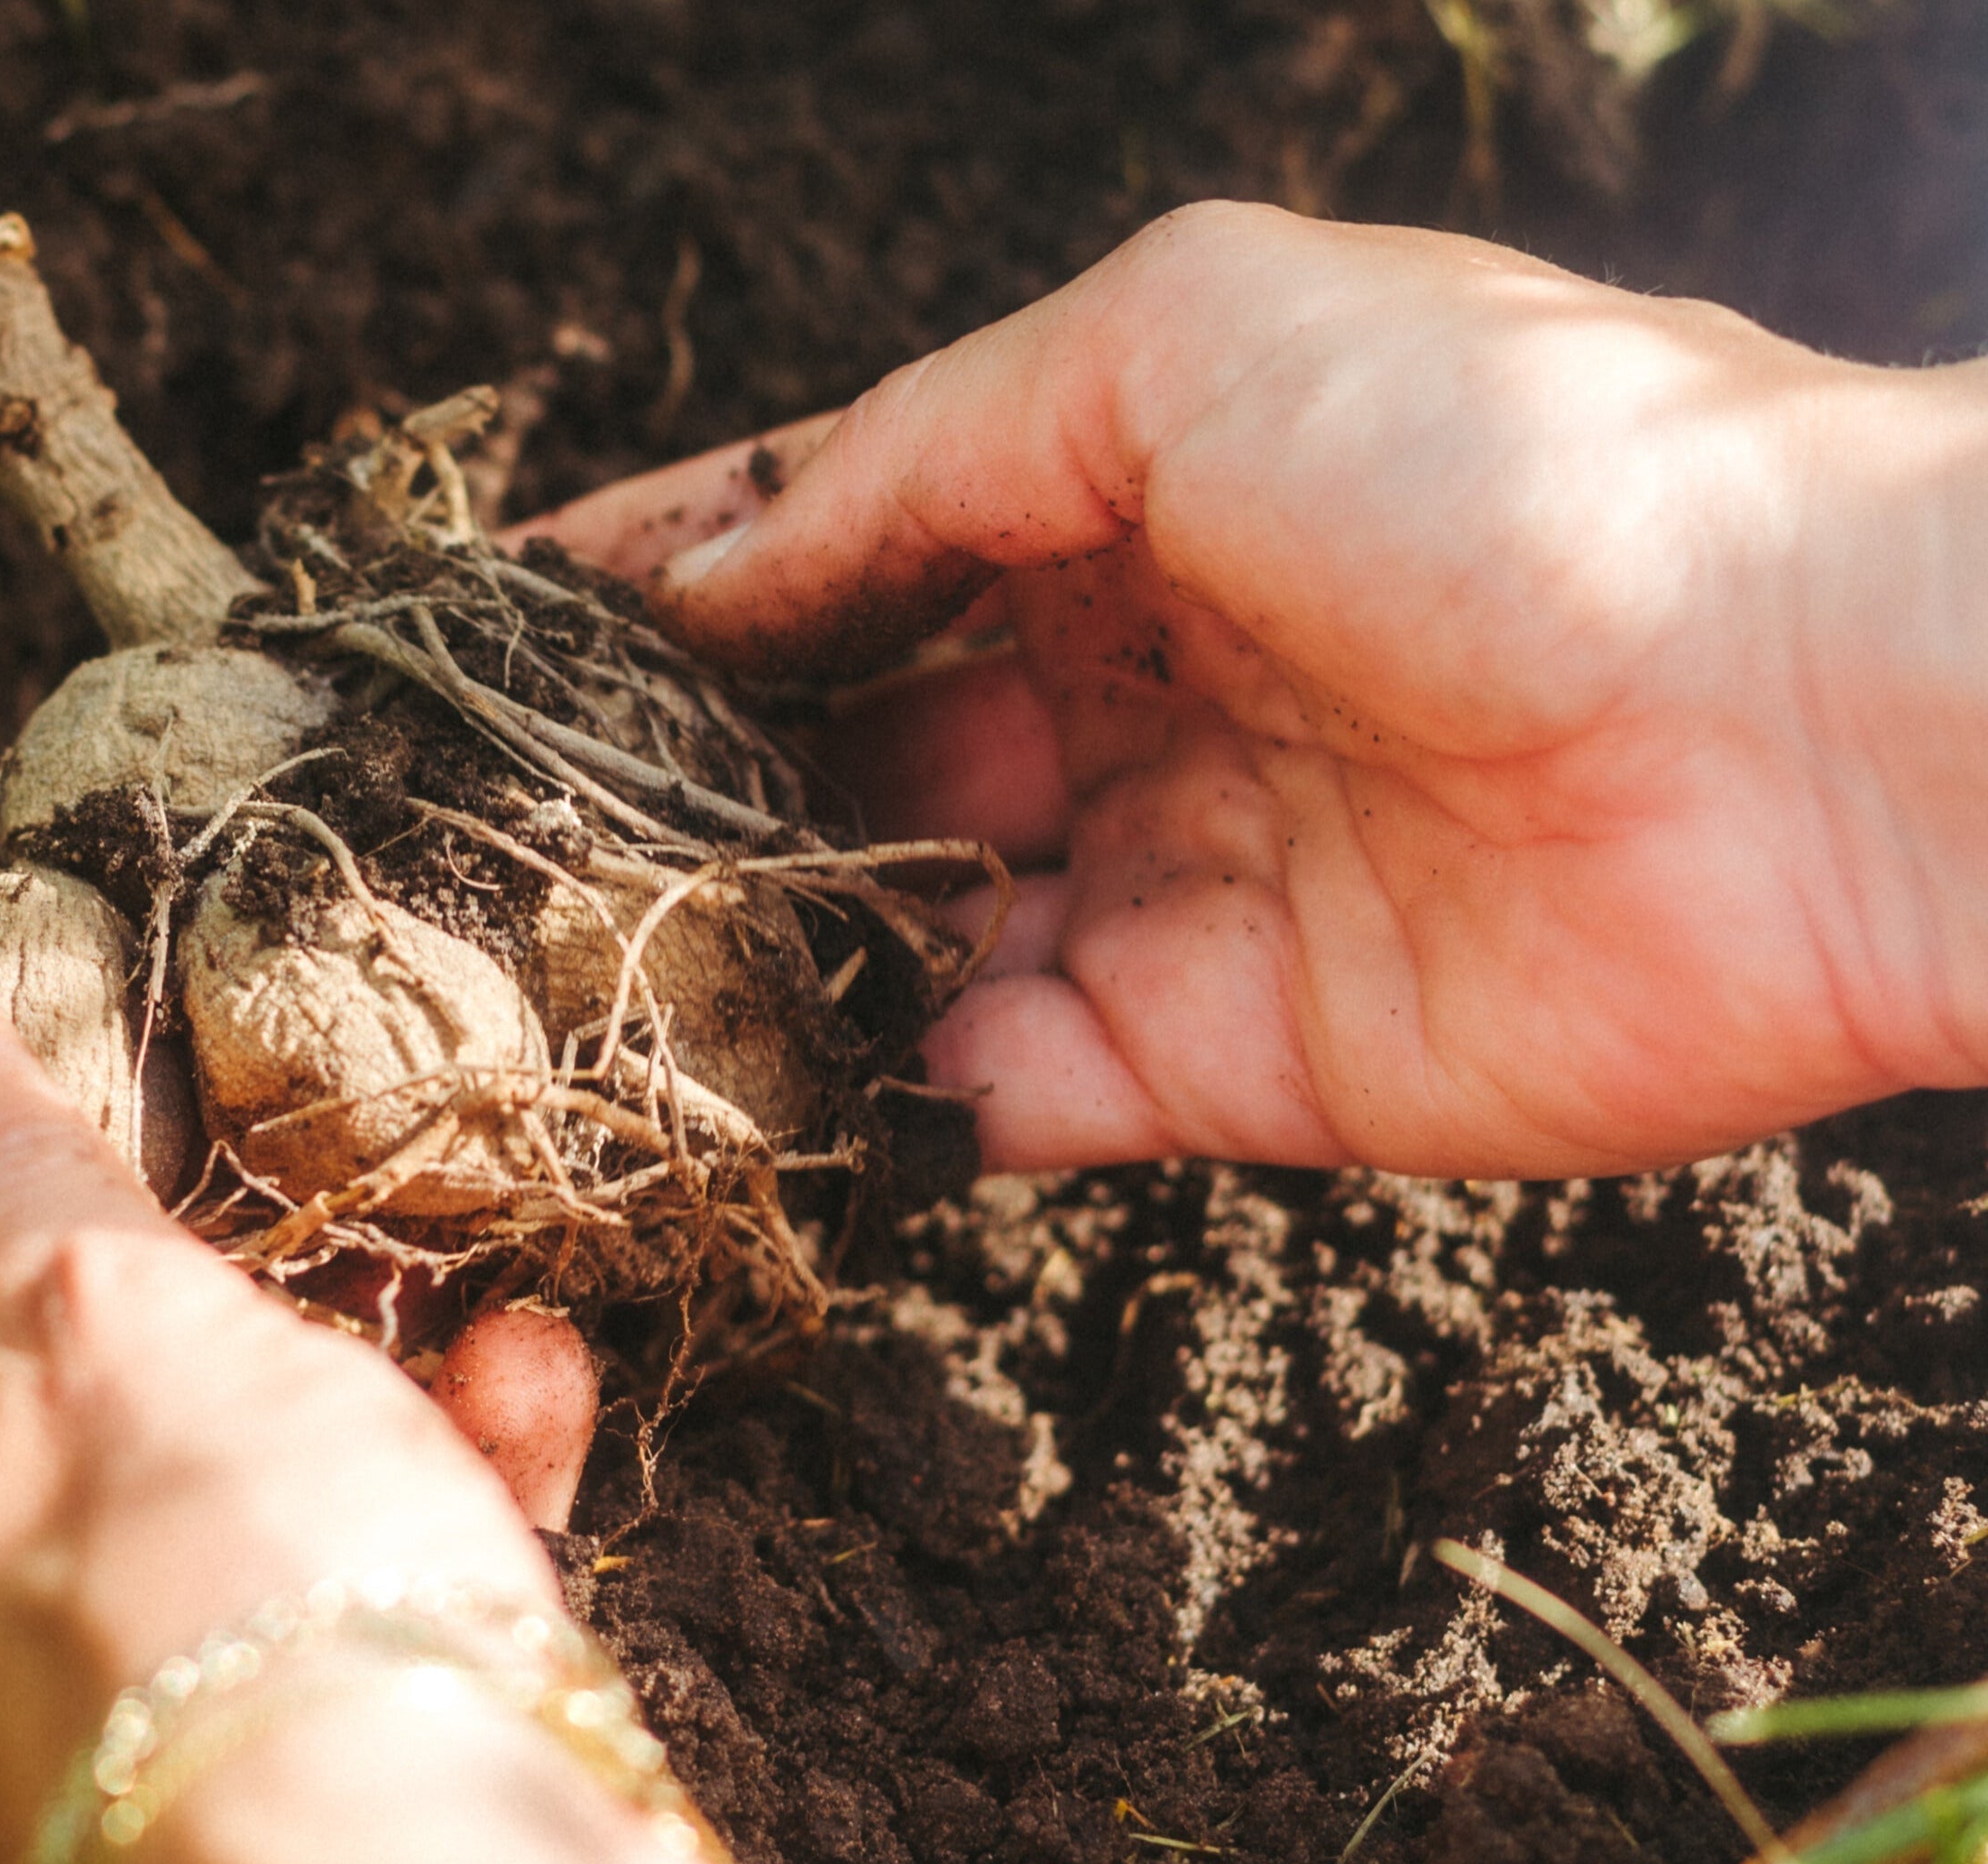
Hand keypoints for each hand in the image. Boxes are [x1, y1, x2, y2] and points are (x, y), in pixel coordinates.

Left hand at [0, 938, 597, 1863]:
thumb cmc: (192, 1621)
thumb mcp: (87, 1320)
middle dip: (64, 1331)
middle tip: (144, 1213)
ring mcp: (61, 1822)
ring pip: (138, 1563)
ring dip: (272, 1400)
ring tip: (394, 1276)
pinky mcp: (241, 1859)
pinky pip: (281, 1655)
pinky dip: (381, 1517)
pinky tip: (521, 1393)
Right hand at [524, 202, 1987, 1177]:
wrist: (1805, 725)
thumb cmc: (1512, 470)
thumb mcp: (1181, 340)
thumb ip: (922, 450)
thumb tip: (726, 570)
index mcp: (1127, 488)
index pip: (843, 534)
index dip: (671, 578)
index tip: (493, 630)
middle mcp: (1133, 683)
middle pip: (849, 742)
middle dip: (690, 777)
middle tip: (504, 823)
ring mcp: (1170, 876)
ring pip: (898, 922)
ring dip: (760, 940)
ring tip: (600, 960)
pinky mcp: (1222, 1058)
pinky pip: (1003, 1084)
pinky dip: (893, 1086)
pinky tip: (782, 1073)